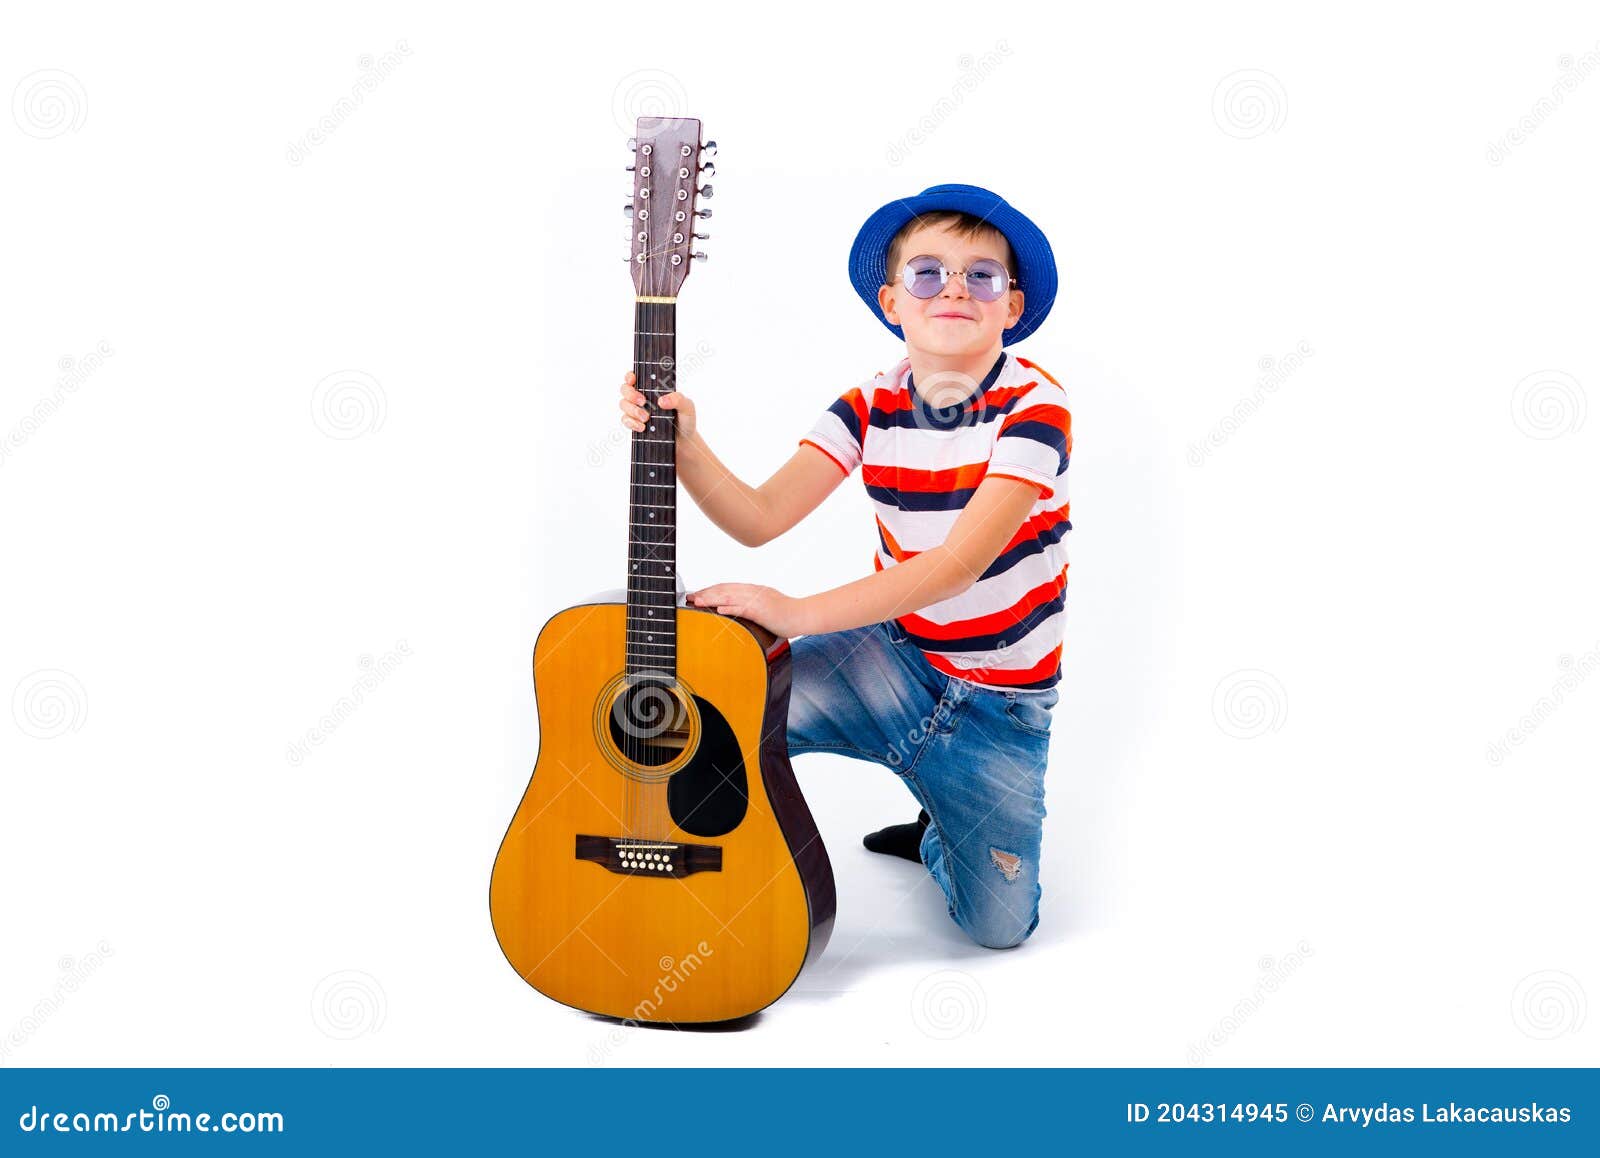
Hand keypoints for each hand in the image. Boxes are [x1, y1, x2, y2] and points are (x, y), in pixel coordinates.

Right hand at [619, 370, 696, 441]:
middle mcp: (644, 397)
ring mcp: (638, 410)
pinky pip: (625, 420)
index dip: (630, 376)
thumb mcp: (687, 407)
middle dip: (631, 394)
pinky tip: (642, 427)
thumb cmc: (685, 420)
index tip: (632, 380)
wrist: (684, 441)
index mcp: (655, 388)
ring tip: (646, 418)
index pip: (637, 376)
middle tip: (643, 402)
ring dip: (632, 410)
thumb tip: (661, 400)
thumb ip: (678, 399)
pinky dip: (631, 423)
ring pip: (623, 404)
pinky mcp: (635, 423)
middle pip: (625, 389)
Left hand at [686, 584, 808, 636]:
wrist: (803, 615)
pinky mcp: (762, 610)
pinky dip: (730, 608)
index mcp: (753, 590)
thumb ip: (749, 606)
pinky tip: (719, 610)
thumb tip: (730, 609)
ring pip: (730, 597)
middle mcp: (753, 591)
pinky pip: (743, 608)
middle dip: (705, 593)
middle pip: (725, 590)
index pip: (727, 588)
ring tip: (697, 602)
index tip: (697, 594)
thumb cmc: (786, 614)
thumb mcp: (764, 607)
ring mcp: (757, 600)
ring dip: (711, 599)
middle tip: (690, 597)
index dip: (710, 590)